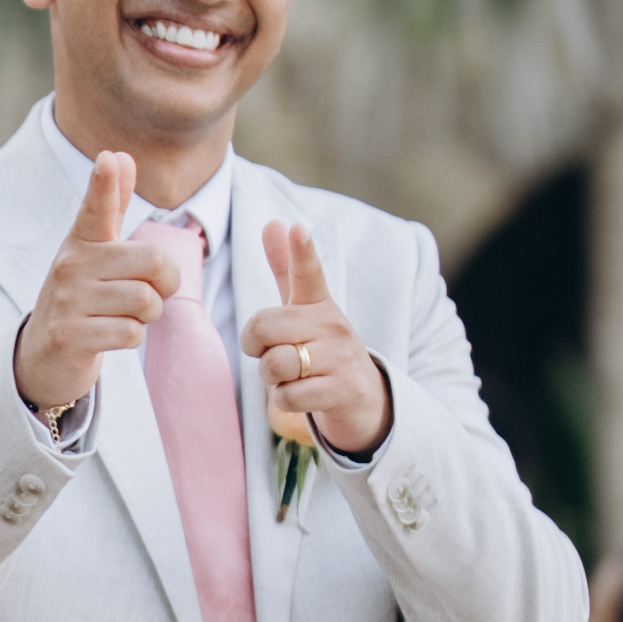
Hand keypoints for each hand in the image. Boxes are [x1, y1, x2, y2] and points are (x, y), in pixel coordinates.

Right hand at [10, 154, 198, 426]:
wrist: (43, 354)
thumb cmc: (81, 296)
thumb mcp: (93, 250)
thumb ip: (111, 205)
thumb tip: (121, 155)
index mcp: (81, 241)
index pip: (96, 207)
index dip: (104, 183)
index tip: (108, 158)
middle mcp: (70, 265)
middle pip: (154, 262)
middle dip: (165, 284)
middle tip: (148, 292)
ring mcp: (67, 301)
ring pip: (146, 302)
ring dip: (148, 316)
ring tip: (124, 315)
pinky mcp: (70, 336)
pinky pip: (131, 333)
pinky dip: (132, 338)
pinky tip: (111, 335)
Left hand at [243, 220, 392, 457]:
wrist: (366, 399)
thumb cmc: (323, 349)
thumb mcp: (305, 309)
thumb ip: (288, 269)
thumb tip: (273, 221)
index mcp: (319, 303)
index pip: (308, 272)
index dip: (302, 251)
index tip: (298, 228)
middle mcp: (332, 324)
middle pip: (264, 327)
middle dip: (257, 347)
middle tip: (275, 353)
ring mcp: (341, 357)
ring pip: (275, 364)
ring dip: (272, 378)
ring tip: (294, 376)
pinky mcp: (344, 389)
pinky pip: (288, 396)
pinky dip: (286, 400)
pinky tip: (304, 395)